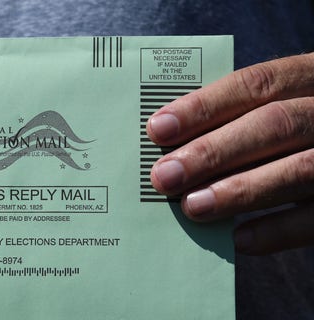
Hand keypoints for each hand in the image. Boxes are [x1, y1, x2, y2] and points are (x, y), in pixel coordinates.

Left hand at [147, 52, 313, 254]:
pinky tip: (238, 238)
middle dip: (212, 151)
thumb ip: (242, 120)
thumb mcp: (287, 107)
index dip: (204, 106)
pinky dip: (277, 230)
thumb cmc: (301, 132)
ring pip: (300, 169)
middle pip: (275, 124)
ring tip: (193, 207)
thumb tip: (175, 152)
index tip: (158, 129)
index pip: (257, 83)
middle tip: (164, 176)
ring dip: (239, 190)